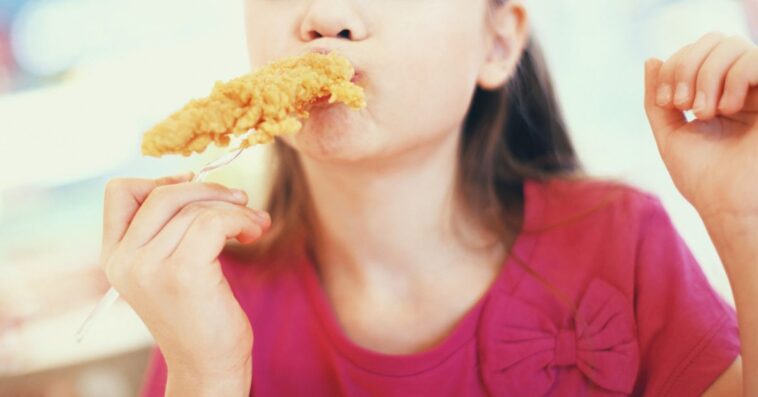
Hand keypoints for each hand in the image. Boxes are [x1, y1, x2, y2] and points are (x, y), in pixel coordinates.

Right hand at [100, 173, 269, 380]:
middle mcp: (124, 261)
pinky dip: (240, 219)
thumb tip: (197, 181)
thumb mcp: (171, 268)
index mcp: (115, 257)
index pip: (119, 193)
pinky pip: (214, 221)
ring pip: (196, 209)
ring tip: (255, 224)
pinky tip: (253, 232)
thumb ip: (171, 230)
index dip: (159, 180)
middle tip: (242, 201)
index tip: (194, 184)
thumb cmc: (199, 315)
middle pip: (164, 193)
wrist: (208, 365)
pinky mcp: (182, 273)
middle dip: (210, 190)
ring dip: (236, 209)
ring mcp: (149, 267)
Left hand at [644, 32, 757, 220]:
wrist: (728, 206)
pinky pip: (755, 60)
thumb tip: (652, 58)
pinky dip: (734, 78)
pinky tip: (729, 108)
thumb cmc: (702, 178)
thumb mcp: (669, 133)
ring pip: (732, 44)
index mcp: (717, 93)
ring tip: (705, 112)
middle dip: (686, 65)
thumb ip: (657, 99)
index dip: (673, 67)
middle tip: (683, 104)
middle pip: (712, 40)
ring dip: (707, 74)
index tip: (668, 103)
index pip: (694, 51)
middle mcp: (742, 87)